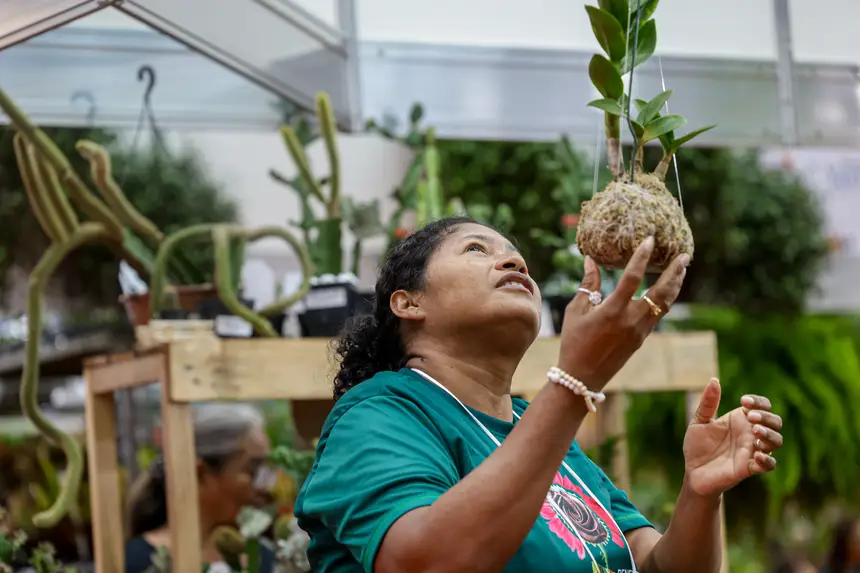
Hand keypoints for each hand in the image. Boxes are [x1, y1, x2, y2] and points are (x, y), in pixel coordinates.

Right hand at [558, 237, 688, 387]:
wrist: (582, 377)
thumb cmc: (574, 342)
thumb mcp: (575, 311)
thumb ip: (587, 285)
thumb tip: (591, 260)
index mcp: (613, 310)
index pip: (632, 278)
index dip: (641, 257)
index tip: (650, 240)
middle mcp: (631, 320)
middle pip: (661, 292)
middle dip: (675, 272)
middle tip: (684, 255)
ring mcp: (640, 331)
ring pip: (665, 304)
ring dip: (675, 285)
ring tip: (682, 269)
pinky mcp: (641, 338)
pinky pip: (658, 314)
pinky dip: (665, 299)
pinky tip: (666, 290)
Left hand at [683, 379, 782, 497]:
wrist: (691, 472)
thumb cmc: (697, 446)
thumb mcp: (699, 421)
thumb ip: (708, 403)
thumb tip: (714, 380)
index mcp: (740, 420)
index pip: (762, 406)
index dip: (758, 402)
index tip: (743, 402)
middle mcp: (750, 434)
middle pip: (775, 422)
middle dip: (767, 417)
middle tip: (750, 417)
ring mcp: (751, 451)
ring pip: (776, 441)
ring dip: (769, 434)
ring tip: (755, 431)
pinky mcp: (749, 468)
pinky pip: (769, 465)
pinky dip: (767, 460)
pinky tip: (756, 454)